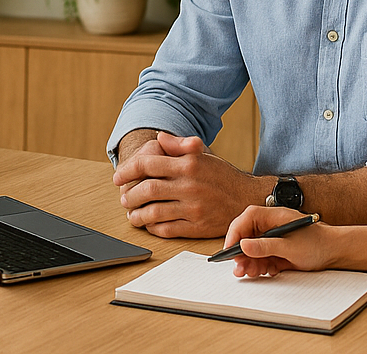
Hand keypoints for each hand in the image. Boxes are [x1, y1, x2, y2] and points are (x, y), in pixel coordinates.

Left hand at [110, 131, 260, 237]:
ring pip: (154, 212)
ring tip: (132, 214)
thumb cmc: (222, 176)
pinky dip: (153, 227)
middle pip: (147, 190)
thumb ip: (179, 145)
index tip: (118, 177)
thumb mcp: (203, 155)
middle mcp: (190, 185)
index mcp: (189, 164)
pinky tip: (148, 224)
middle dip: (130, 195)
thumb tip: (158, 138)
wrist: (249, 198)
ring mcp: (194, 207)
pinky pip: (167, 229)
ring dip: (137, 214)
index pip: (148, 164)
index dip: (128, 170)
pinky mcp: (198, 226)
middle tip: (124, 197)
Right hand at [223, 205, 337, 277]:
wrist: (334, 252)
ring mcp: (272, 238)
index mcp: (271, 216)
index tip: (229, 250)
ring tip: (251, 273)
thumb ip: (265, 246)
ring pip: (252, 250)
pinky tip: (265, 271)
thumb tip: (243, 245)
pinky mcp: (276, 250)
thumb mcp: (289, 246)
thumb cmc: (317, 243)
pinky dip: (260, 266)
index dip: (235, 235)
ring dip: (250, 263)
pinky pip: (261, 258)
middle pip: (246, 237)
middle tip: (239, 269)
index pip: (245, 220)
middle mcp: (269, 226)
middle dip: (241, 254)